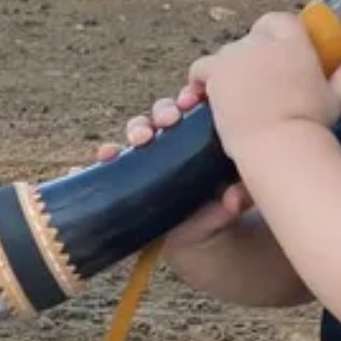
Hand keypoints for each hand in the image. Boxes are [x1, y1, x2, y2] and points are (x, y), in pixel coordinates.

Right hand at [93, 85, 255, 252]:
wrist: (200, 242)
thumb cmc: (218, 211)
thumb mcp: (231, 203)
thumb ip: (237, 198)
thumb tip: (233, 198)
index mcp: (198, 137)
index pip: (191, 109)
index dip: (189, 99)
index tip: (191, 102)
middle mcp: (171, 143)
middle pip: (163, 115)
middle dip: (164, 110)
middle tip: (170, 119)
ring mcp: (148, 160)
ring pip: (138, 131)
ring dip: (137, 127)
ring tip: (140, 138)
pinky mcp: (129, 180)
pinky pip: (113, 164)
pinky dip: (106, 156)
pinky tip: (104, 156)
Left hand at [187, 12, 340, 157]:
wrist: (280, 145)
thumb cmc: (312, 124)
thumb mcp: (338, 97)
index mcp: (293, 38)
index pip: (277, 21)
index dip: (275, 38)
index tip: (279, 60)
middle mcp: (262, 40)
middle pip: (250, 39)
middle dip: (253, 59)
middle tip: (260, 88)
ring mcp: (235, 54)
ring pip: (226, 54)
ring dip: (230, 70)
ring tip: (239, 98)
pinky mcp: (215, 73)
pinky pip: (200, 69)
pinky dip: (202, 82)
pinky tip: (209, 98)